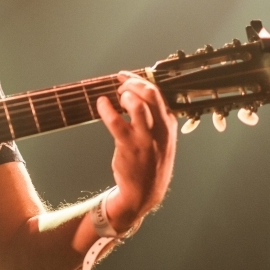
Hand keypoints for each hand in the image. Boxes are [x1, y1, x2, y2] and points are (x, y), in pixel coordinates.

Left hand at [95, 72, 177, 231]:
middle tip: (119, 84)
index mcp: (169, 125)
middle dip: (133, 83)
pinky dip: (106, 109)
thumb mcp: (162, 140)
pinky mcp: (129, 146)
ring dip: (125, 94)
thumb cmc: (150, 163)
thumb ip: (155, 119)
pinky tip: (100, 103)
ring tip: (116, 95)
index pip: (159, 94)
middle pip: (150, 94)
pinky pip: (116, 122)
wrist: (145, 192)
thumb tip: (137, 96)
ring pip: (138, 105)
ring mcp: (145, 138)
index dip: (140, 80)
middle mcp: (160, 129)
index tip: (125, 76)